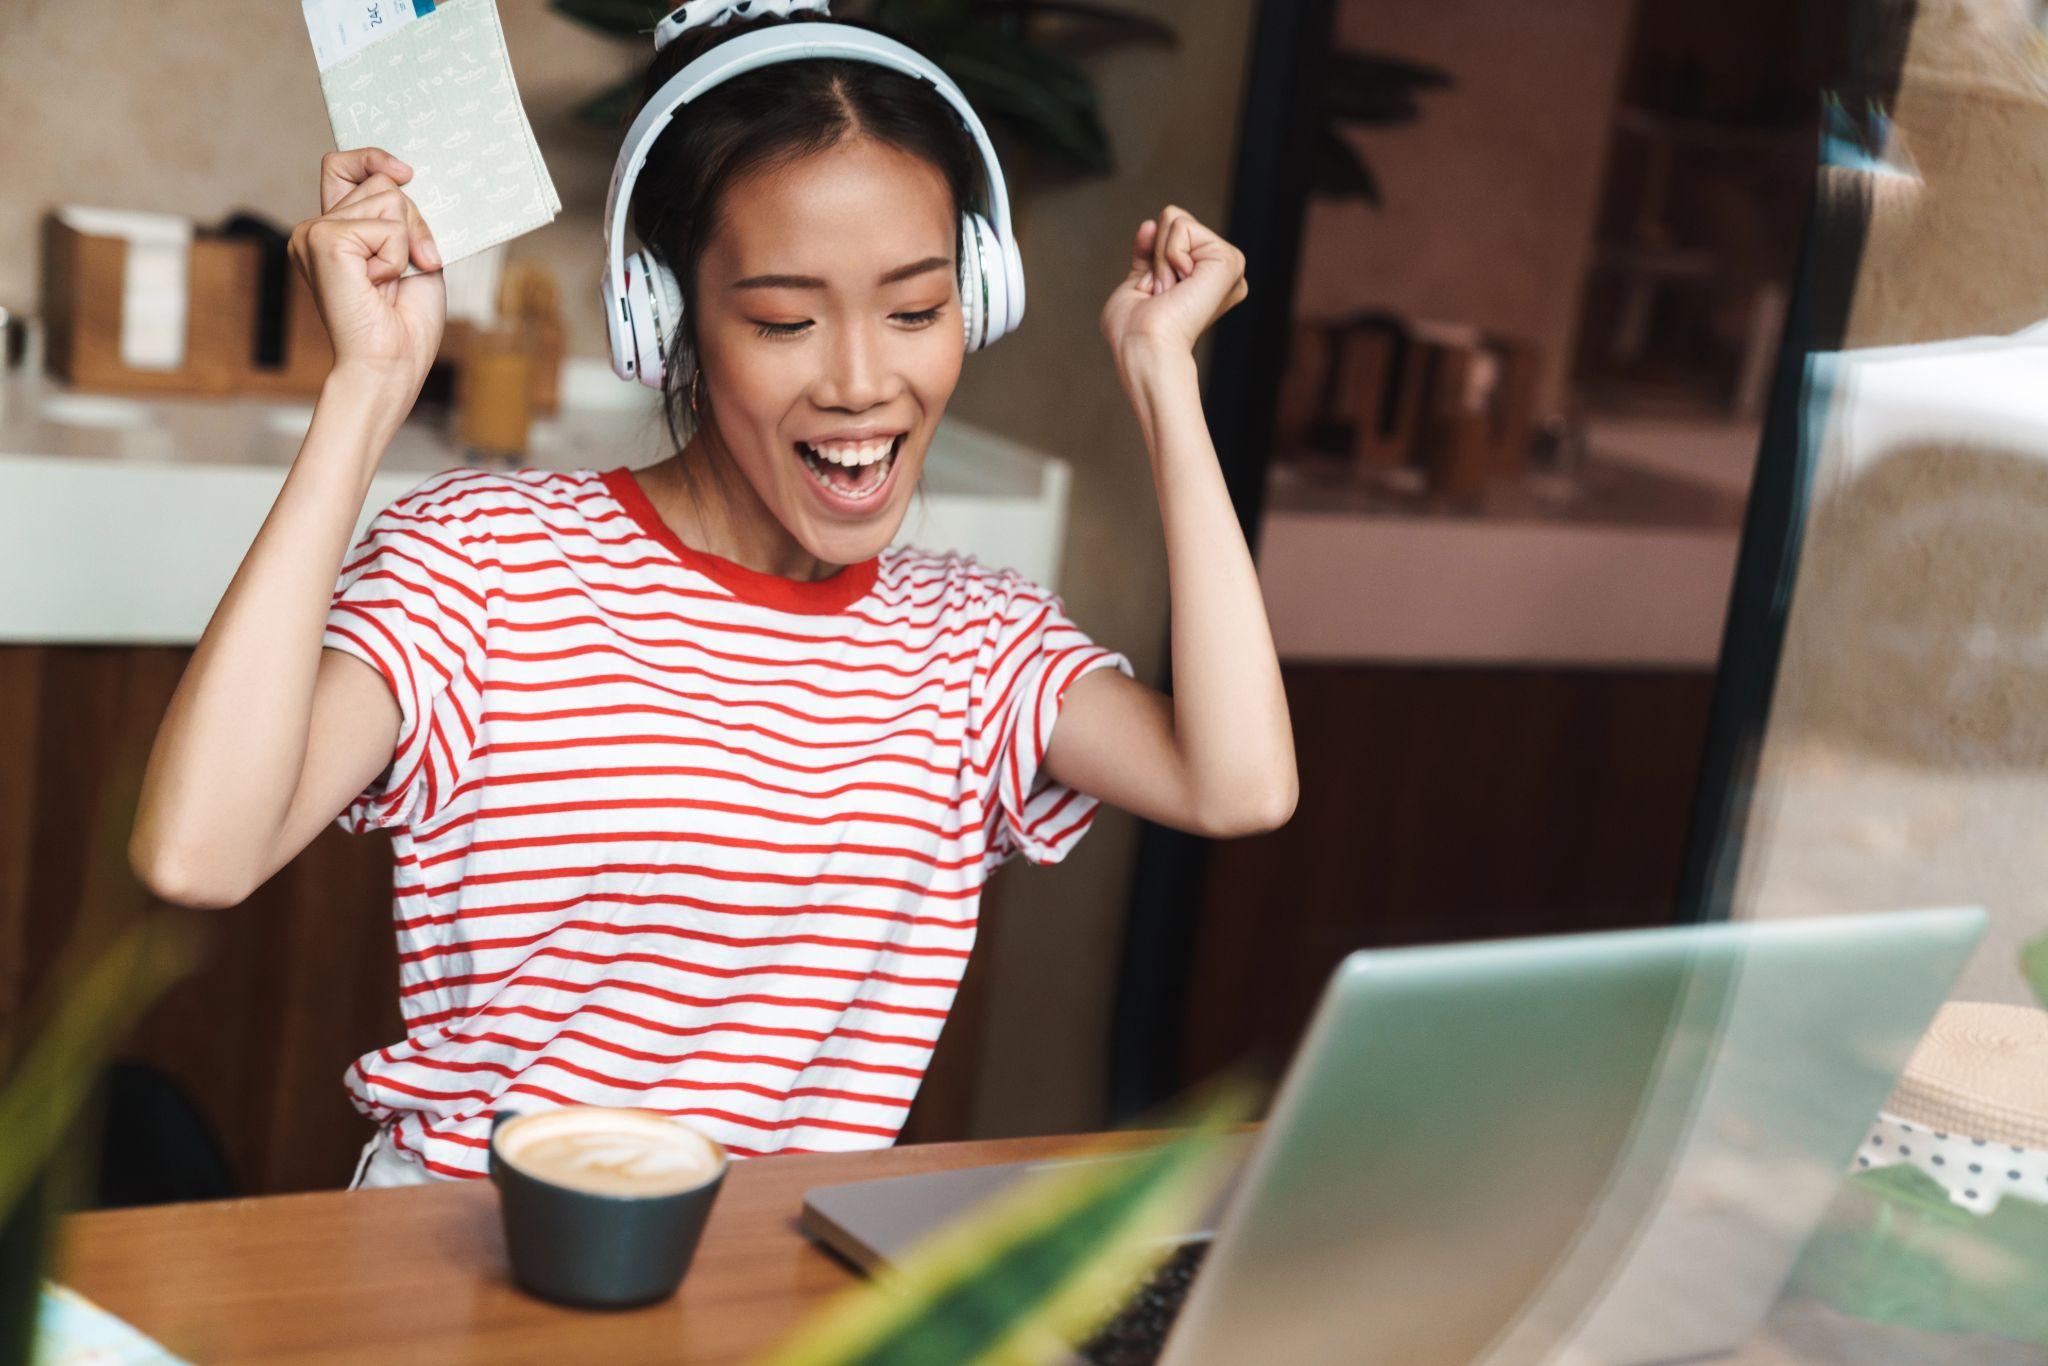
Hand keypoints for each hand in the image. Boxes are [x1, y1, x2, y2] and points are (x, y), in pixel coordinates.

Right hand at [288, 147, 445, 396]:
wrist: (389, 367)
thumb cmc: (404, 326)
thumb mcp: (415, 259)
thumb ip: (405, 219)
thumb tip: (407, 178)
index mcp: (335, 231)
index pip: (341, 166)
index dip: (373, 159)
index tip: (406, 172)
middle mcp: (317, 228)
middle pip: (383, 183)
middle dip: (414, 224)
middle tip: (411, 269)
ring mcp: (314, 233)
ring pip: (390, 199)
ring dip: (408, 243)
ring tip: (390, 283)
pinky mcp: (323, 241)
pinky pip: (388, 227)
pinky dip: (398, 258)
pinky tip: (378, 286)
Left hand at [1099, 205, 1248, 367]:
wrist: (1143, 346)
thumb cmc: (1133, 331)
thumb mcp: (1136, 284)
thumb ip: (1148, 255)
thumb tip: (1151, 223)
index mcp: (1203, 278)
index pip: (1171, 233)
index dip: (1151, 256)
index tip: (1153, 293)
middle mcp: (1219, 271)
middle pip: (1174, 220)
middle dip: (1156, 254)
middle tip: (1161, 293)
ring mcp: (1228, 265)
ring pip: (1177, 220)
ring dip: (1160, 258)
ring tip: (1169, 292)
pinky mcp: (1230, 260)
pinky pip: (1183, 226)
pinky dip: (1168, 255)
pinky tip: (1179, 287)